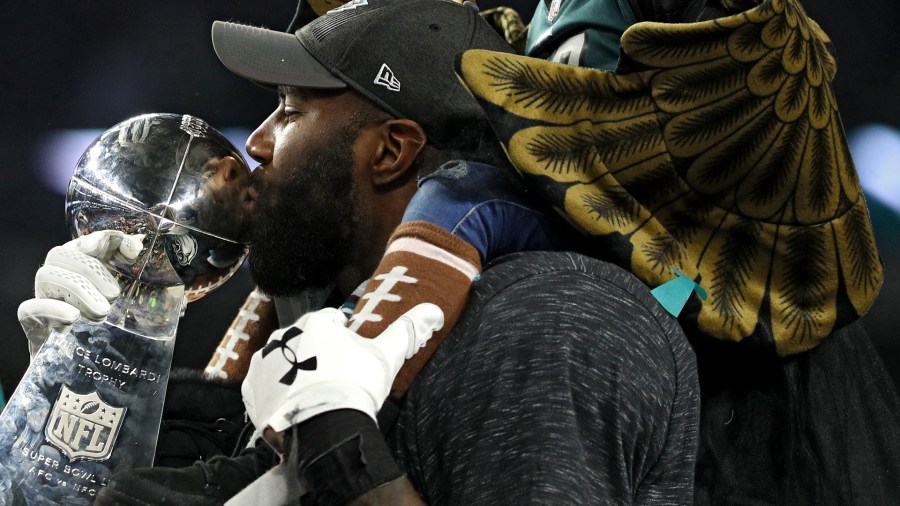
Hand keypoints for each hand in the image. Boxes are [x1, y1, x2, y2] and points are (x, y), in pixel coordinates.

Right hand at [17, 230, 143, 356]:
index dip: (104, 240)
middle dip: (91, 268)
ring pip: (47, 275)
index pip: (84, 243)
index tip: (132, 251)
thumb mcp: (132, 311)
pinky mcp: (34, 328)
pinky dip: (52, 309)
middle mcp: (59, 284)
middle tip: (114, 294)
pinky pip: (29, 309)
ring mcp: (44, 304)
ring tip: (102, 312)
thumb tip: (145, 256)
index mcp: (82, 275)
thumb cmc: (112, 341)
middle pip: (60, 255)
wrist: (87, 381)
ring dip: (78, 288)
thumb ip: (141, 286)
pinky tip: (73, 318)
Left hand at [243, 304, 443, 436]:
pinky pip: (265, 385)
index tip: (351, 361)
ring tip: (315, 396)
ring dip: (296, 372)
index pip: (332, 322)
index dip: (345, 341)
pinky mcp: (252, 389)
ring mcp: (263, 363)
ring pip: (285, 361)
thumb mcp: (387, 357)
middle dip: (318, 356)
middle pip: (306, 341)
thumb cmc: (355, 389)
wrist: (324, 433)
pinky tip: (296, 405)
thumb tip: (433, 311)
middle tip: (335, 380)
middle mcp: (284, 336)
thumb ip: (408, 330)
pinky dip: (278, 393)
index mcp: (316, 323)